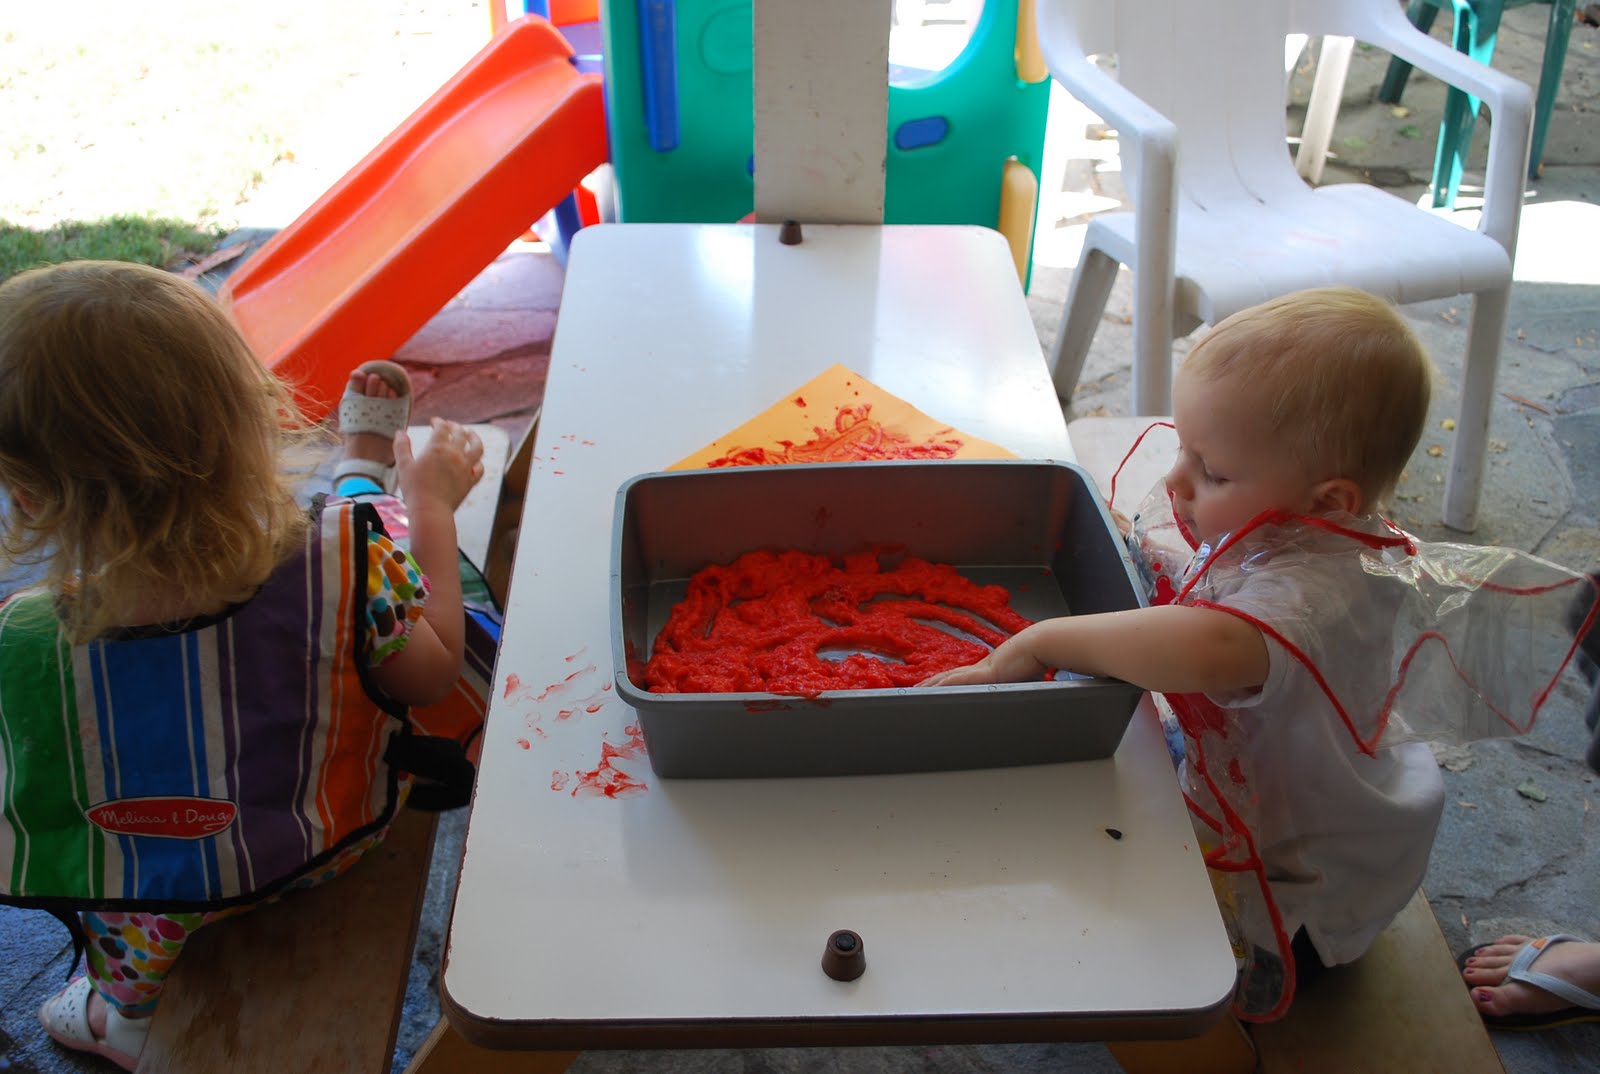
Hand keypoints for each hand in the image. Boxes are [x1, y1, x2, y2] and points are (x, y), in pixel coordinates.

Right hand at [394, 419, 484, 511]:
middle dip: (455, 427)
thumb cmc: (414, 489)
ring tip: (471, 435)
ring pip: (477, 447)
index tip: (434, 422)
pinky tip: (475, 461)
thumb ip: (401, 447)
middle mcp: (454, 454)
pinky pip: (480, 468)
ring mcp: (465, 467)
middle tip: (451, 426)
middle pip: (460, 433)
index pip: (442, 427)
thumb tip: (400, 432)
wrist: (430, 510)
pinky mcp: (470, 481)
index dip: (438, 422)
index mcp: (437, 448)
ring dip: (474, 438)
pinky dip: (478, 462)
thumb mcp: (403, 466)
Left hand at [918, 637, 1047, 687]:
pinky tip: (932, 690)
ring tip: (916, 691)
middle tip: (915, 689)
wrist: (1042, 645)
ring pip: (949, 678)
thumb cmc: (1038, 659)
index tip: (934, 686)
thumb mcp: (1025, 678)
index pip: (960, 677)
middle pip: (949, 677)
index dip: (945, 682)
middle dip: (931, 684)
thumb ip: (1018, 685)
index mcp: (988, 669)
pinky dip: (945, 685)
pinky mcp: (985, 673)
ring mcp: (981, 669)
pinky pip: (959, 680)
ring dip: (932, 685)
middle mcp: (981, 668)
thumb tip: (1021, 692)